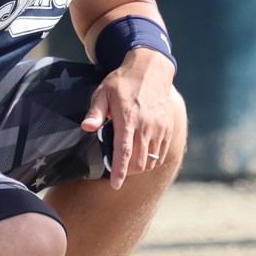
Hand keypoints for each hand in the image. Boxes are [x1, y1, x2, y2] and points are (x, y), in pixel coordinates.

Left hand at [79, 49, 178, 189]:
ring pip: (151, 161)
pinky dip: (151, 160)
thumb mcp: (103, 92)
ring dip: (139, 166)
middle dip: (127, 171)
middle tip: (118, 167)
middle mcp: (146, 126)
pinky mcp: (168, 128)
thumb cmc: (123, 82)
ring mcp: (160, 128)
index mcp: (128, 118)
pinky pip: (160, 154)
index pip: (124, 152)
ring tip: (129, 160)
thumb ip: (95, 112)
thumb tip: (86, 128)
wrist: (151, 70)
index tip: (115, 185)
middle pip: (139, 162)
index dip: (119, 171)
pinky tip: (142, 153)